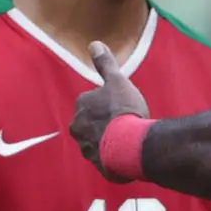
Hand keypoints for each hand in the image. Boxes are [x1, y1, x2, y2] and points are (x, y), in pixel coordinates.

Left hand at [68, 41, 155, 180]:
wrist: (132, 145)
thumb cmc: (124, 110)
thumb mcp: (118, 81)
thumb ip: (105, 64)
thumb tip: (94, 44)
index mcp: (81, 107)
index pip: (90, 102)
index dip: (107, 104)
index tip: (121, 107)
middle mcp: (78, 129)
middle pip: (90, 123)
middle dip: (103, 123)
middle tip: (124, 123)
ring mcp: (87, 149)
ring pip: (96, 142)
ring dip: (108, 140)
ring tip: (126, 139)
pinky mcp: (98, 166)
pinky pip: (105, 159)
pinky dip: (113, 157)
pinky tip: (126, 153)